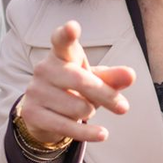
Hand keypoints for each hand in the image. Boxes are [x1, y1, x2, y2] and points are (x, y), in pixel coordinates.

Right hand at [18, 21, 134, 145]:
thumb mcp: (95, 81)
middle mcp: (44, 68)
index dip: (67, 34)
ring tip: (84, 109)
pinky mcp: (32, 113)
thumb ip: (113, 77)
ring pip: (78, 107)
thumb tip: (131, 75)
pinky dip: (88, 133)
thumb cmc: (74, 89)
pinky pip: (67, 126)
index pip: (62, 41)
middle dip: (106, 95)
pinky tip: (102, 134)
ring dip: (90, 112)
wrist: (44, 114)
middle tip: (124, 108)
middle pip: (82, 81)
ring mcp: (35, 91)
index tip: (73, 27)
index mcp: (61, 54)